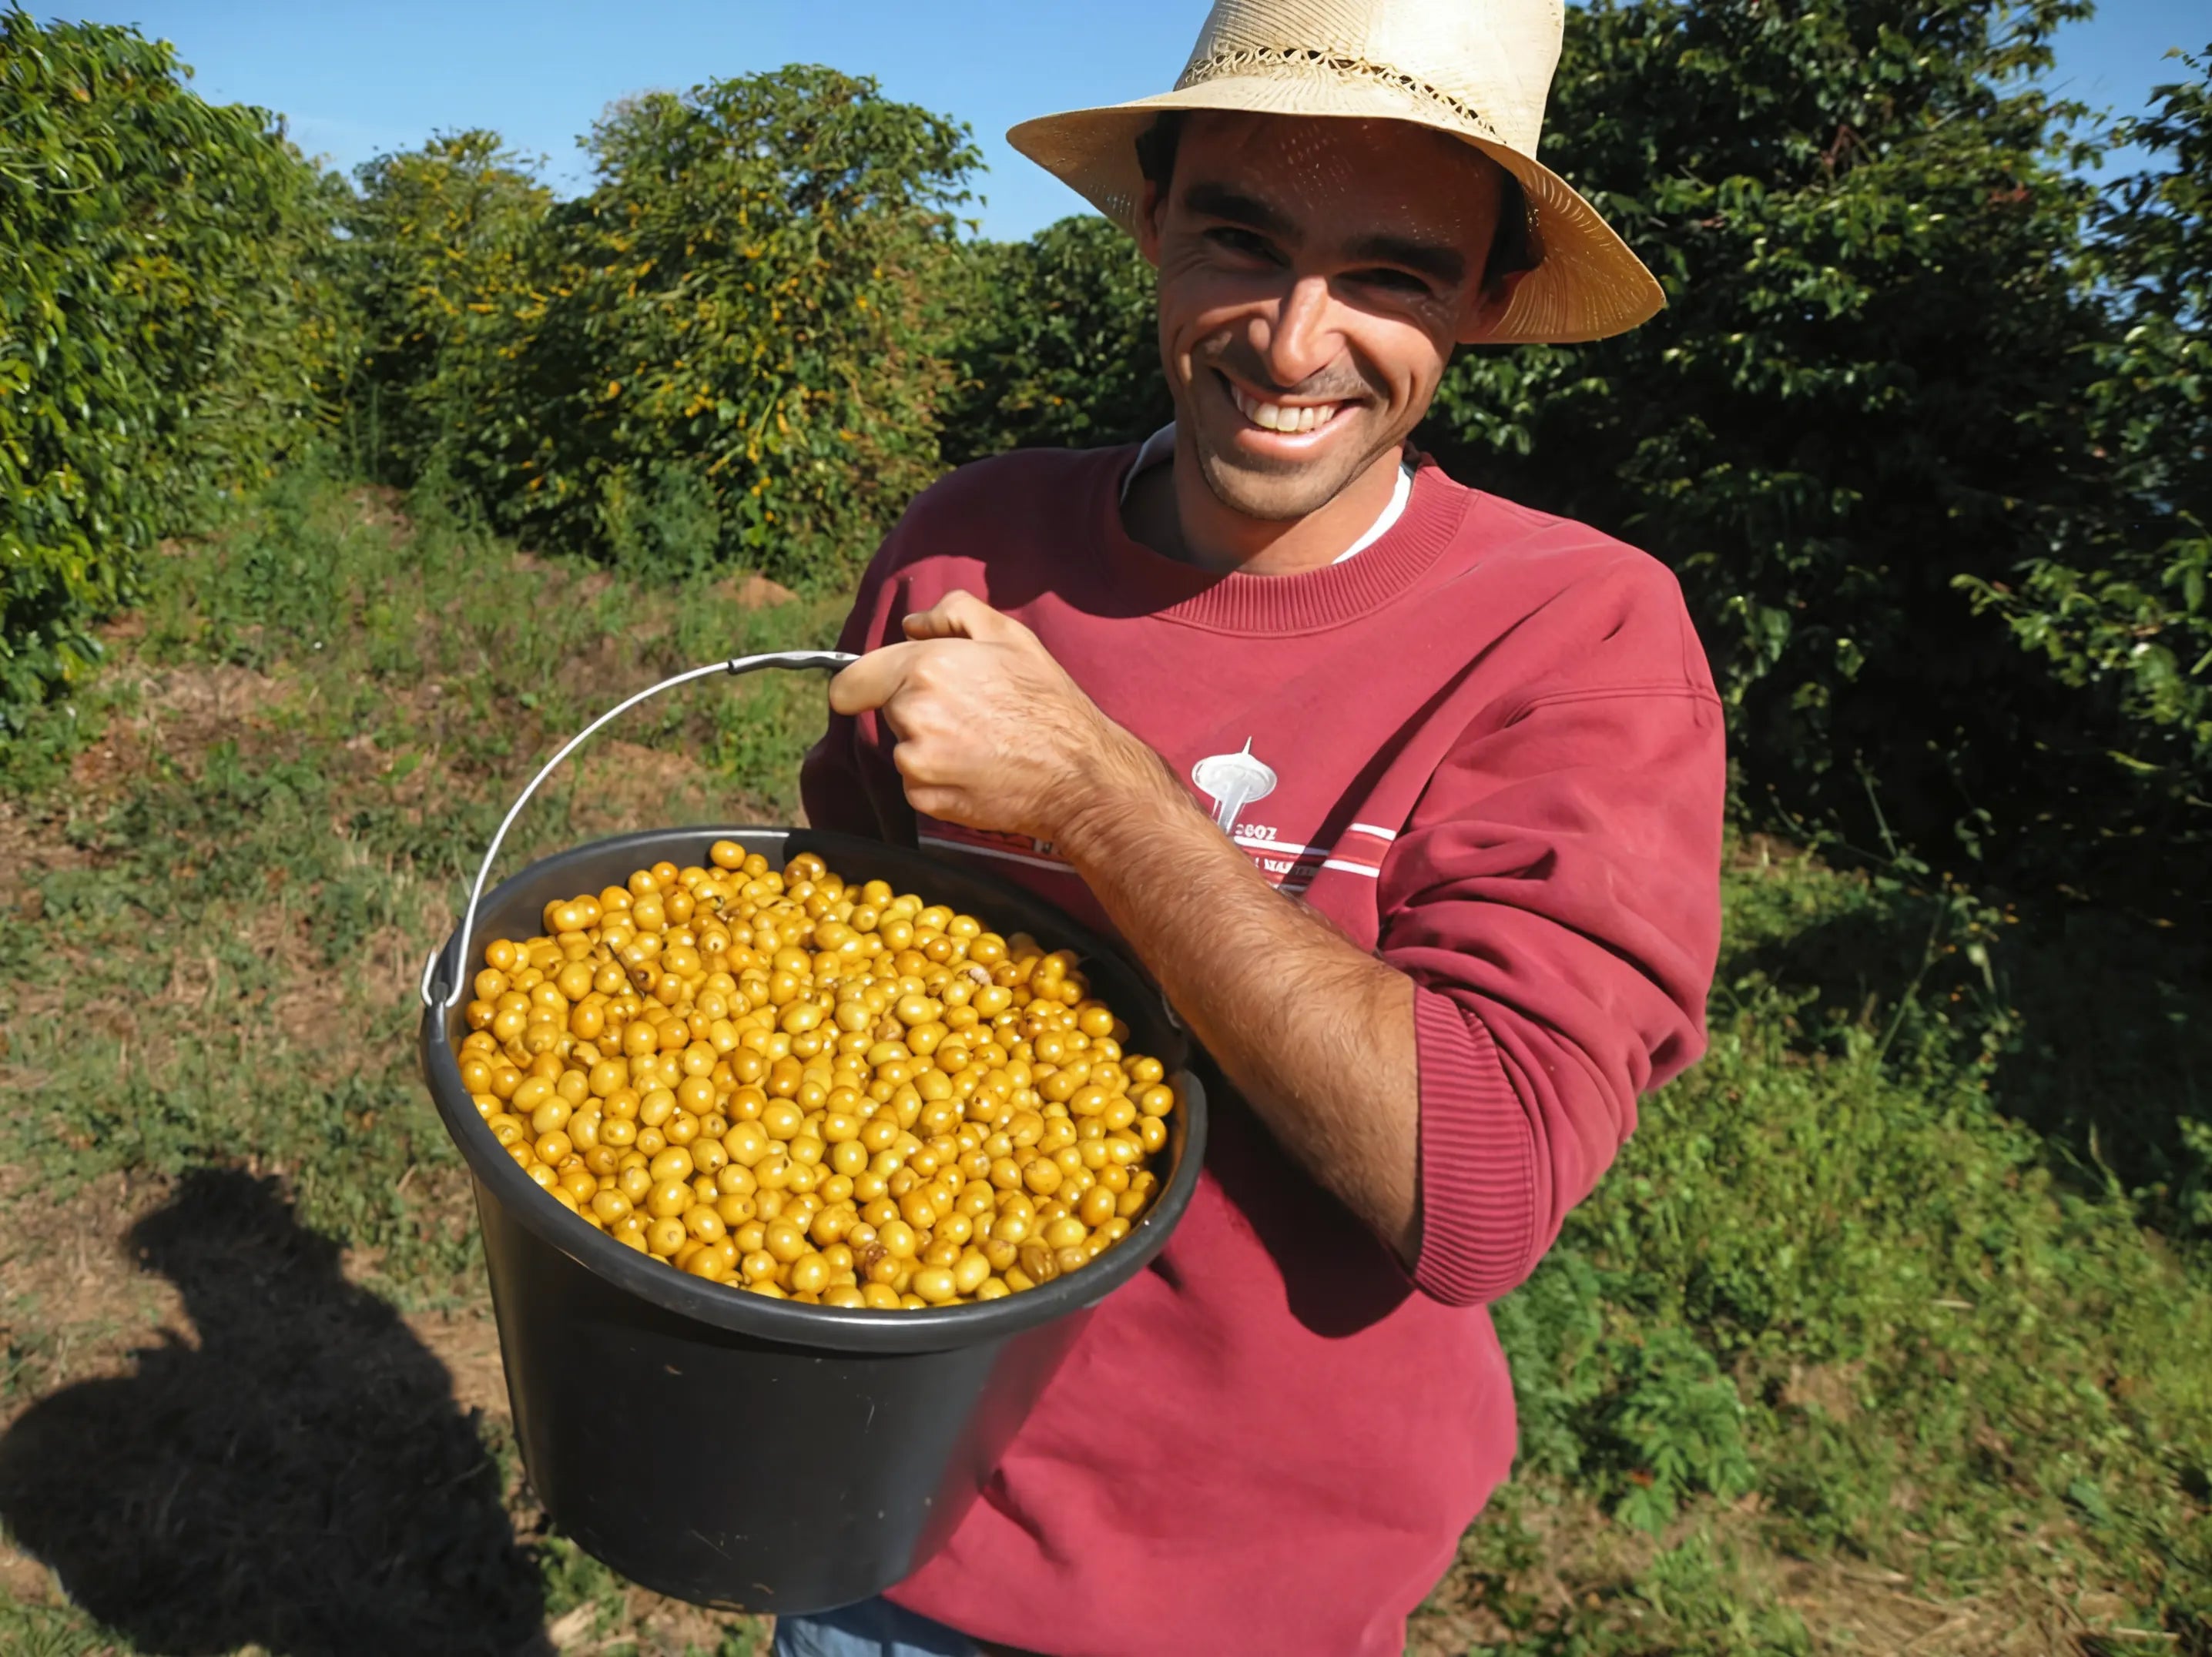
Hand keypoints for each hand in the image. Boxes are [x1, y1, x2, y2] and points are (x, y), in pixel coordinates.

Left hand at [828, 591, 1161, 843]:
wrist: (1076, 774)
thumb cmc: (1047, 704)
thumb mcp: (1009, 636)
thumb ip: (953, 613)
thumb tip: (913, 624)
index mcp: (925, 668)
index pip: (850, 682)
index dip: (865, 683)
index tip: (874, 690)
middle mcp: (913, 714)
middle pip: (888, 711)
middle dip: (917, 708)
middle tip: (970, 710)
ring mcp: (917, 762)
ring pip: (904, 749)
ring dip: (929, 746)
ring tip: (980, 741)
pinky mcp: (926, 799)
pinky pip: (917, 784)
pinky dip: (940, 778)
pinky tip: (979, 768)